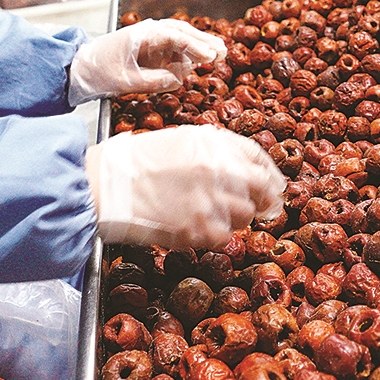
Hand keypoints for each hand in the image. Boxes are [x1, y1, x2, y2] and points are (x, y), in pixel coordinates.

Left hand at [68, 19, 225, 104]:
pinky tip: (201, 60)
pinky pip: (174, 48)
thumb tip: (178, 80)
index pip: (173, 36)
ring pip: (181, 38)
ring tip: (219, 54)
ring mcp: (151, 40)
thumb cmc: (98, 70)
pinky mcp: (151, 49)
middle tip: (223, 51)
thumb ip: (152, 81)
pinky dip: (189, 53)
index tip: (209, 56)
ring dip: (199, 45)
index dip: (194, 46)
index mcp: (141, 35)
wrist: (81, 67)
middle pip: (182, 32)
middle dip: (203, 41)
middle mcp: (149, 33)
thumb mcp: (123, 81)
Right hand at [87, 126, 284, 249]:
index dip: (270, 173)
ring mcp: (211, 201)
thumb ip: (214, 151)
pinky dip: (216, 236)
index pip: (259, 157)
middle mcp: (219, 169)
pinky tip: (199, 229)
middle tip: (265, 208)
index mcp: (214, 143)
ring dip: (236, 218)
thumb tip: (242, 168)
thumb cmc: (134, 162)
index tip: (274, 184)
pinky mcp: (199, 229)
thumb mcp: (180, 141)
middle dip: (265, 200)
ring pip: (246, 216)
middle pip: (262, 188)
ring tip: (214, 217)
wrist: (106, 185)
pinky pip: (224, 238)